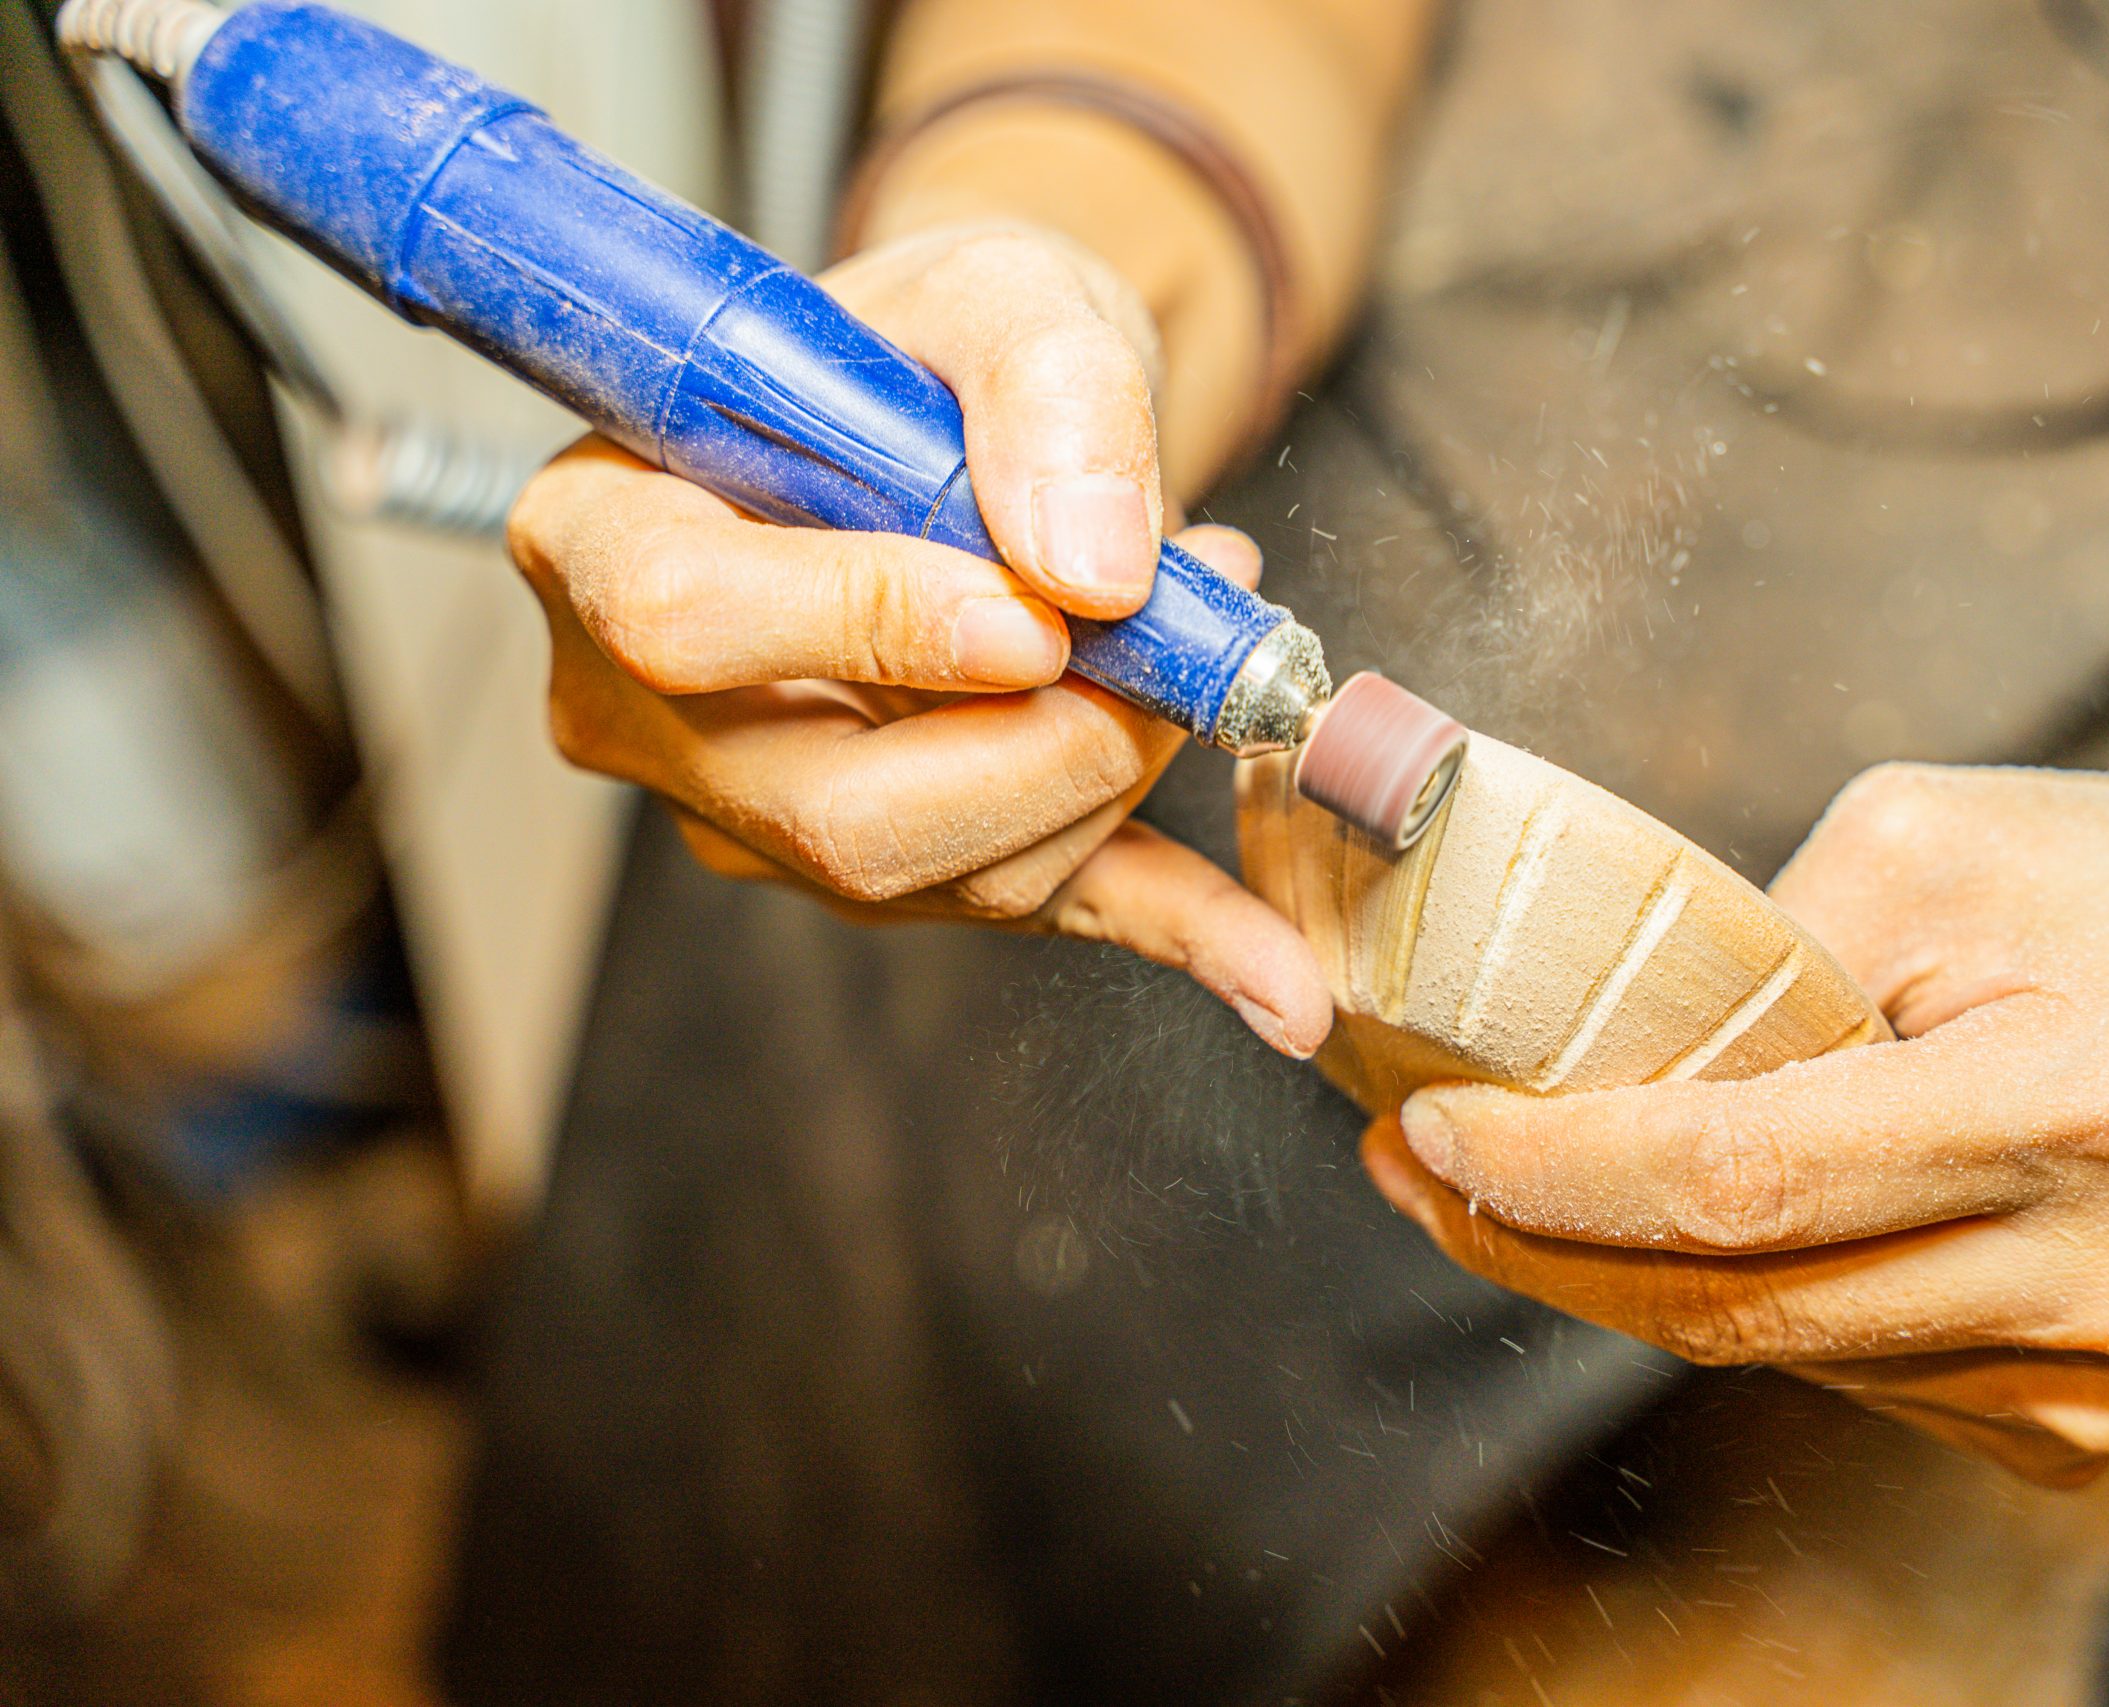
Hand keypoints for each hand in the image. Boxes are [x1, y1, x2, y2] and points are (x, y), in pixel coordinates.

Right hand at [508, 222, 1329, 1056]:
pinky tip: (1281, 977)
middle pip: (829, 809)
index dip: (868, 629)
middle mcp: (653, 708)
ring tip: (1204, 640)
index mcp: (606, 532)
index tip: (1035, 618)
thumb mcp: (997, 288)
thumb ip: (1046, 389)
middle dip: (1041, 749)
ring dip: (1116, 780)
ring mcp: (764, 811)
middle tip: (1167, 649)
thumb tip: (1096, 568)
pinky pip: (1044, 913)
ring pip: (943, 876)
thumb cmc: (934, 348)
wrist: (969, 414)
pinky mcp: (898, 866)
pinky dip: (1180, 932)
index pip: (688, 622)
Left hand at [1365, 760, 2108, 1484]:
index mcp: (2089, 1104)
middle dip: (1540, 1242)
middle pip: (1739, 1307)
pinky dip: (1742, 1304)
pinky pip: (1848, 1379)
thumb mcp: (1923, 841)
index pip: (1746, 1185)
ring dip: (1620, 1276)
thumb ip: (1742, 959)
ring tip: (1513, 1179)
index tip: (1427, 1129)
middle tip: (1413, 1170)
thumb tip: (1548, 1057)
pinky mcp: (2089, 1424)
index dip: (1556, 1173)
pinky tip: (1684, 1227)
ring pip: (1778, 1356)